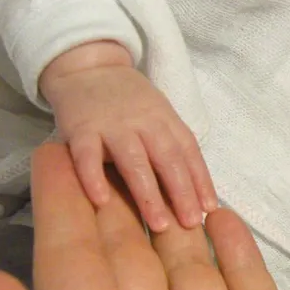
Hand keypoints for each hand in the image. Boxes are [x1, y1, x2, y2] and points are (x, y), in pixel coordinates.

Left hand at [0, 144, 289, 289]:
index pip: (69, 281)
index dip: (58, 216)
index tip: (55, 156)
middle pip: (131, 269)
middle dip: (116, 206)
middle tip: (111, 145)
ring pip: (192, 279)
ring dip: (174, 224)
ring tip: (163, 172)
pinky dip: (240, 262)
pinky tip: (224, 221)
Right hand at [40, 41, 217, 231]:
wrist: (87, 66)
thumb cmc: (129, 103)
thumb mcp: (159, 118)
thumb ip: (174, 149)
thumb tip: (197, 194)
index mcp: (166, 120)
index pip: (188, 152)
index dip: (201, 180)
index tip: (210, 209)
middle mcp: (143, 122)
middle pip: (167, 158)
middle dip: (181, 192)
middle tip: (190, 223)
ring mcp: (111, 125)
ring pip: (134, 160)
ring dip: (148, 193)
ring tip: (159, 224)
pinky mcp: (80, 128)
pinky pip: (86, 155)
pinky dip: (93, 177)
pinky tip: (101, 202)